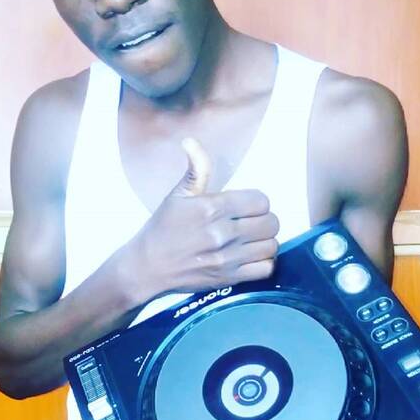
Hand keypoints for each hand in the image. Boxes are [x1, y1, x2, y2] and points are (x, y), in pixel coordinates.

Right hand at [125, 137, 279, 303]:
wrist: (147, 267)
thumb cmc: (163, 229)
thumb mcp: (177, 195)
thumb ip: (195, 169)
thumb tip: (191, 142)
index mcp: (212, 208)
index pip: (261, 201)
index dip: (257, 201)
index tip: (246, 206)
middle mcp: (224, 233)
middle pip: (271, 223)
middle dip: (264, 219)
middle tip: (251, 222)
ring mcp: (228, 258)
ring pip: (271, 245)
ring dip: (265, 241)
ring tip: (252, 239)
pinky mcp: (229, 278)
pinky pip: (266, 269)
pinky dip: (263, 262)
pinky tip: (251, 256)